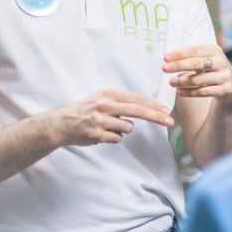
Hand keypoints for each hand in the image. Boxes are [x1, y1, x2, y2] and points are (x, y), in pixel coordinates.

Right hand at [45, 89, 174, 147]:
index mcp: (109, 93)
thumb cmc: (87, 110)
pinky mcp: (97, 134)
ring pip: (128, 127)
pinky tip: (102, 134)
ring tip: (108, 126)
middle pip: (138, 111)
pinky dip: (113, 138)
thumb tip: (149, 107)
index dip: (153, 106)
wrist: (62, 123)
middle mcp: (105, 105)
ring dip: (123, 129)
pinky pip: (117, 138)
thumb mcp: (103, 98)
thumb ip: (123, 101)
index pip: (137, 99)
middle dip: (156, 117)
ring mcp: (101, 120)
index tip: (166, 111)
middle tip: (169, 122)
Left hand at [165, 44, 231, 102]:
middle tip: (164, 68)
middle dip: (178, 66)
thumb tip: (168, 58)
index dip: (179, 54)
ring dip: (181, 82)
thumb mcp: (205, 58)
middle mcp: (221, 62)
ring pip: (197, 80)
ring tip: (171, 82)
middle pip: (196, 64)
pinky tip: (178, 92)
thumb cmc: (211, 68)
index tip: (165, 58)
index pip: (194, 51)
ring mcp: (224, 76)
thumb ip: (190, 56)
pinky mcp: (224, 90)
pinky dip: (188, 92)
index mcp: (215, 50)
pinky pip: (202, 92)